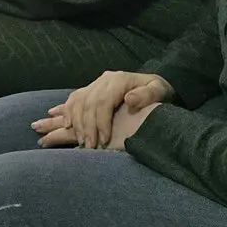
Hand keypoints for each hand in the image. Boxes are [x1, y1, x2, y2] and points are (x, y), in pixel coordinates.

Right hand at [32, 70, 172, 148]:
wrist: (154, 85)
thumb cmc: (159, 91)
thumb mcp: (159, 90)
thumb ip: (147, 95)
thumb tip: (129, 100)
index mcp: (119, 80)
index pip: (103, 101)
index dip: (100, 122)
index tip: (103, 140)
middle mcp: (104, 80)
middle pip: (88, 103)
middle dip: (86, 126)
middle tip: (89, 146)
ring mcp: (96, 84)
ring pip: (78, 101)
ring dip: (75, 121)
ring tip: (79, 140)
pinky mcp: (91, 89)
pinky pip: (74, 99)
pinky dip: (67, 111)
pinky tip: (66, 124)